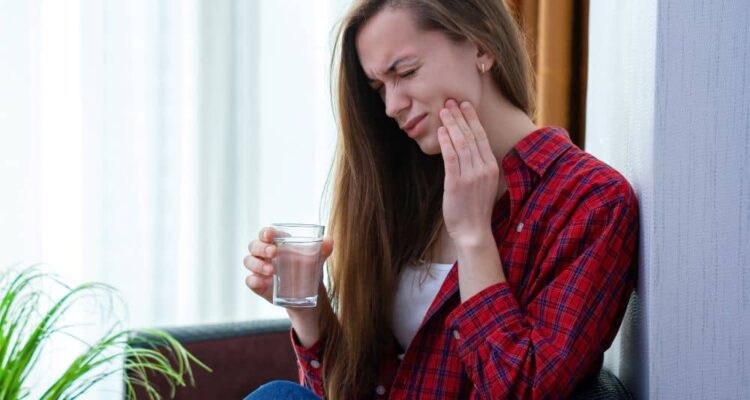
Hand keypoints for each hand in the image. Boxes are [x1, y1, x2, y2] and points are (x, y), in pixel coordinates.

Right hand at [243, 226, 333, 303]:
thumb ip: (323, 249)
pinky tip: (262, 282)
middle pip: (254, 245)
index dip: (266, 232)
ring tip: (271, 270)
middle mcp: (265, 254)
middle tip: (273, 252)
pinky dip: (253, 280)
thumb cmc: (309, 270)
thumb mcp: (317, 259)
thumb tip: (329, 240)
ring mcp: (259, 269)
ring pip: (249, 261)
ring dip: (257, 264)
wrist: (309, 295)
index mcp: (278, 243)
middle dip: (261, 247)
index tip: (270, 234)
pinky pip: (250, 280)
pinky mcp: (258, 284)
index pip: (266, 233)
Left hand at [437, 99, 499, 247]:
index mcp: (491, 167)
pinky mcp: (457, 184)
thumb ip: (477, 165)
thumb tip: (466, 147)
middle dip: (460, 116)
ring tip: (443, 111)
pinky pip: (451, 158)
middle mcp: (483, 168)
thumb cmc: (475, 208)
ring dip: (452, 125)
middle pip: (471, 136)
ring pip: (461, 143)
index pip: (481, 136)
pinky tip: (441, 131)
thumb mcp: (482, 184)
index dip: (472, 118)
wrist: (473, 231)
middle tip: (450, 101)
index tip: (465, 104)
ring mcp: (470, 176)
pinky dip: (446, 143)